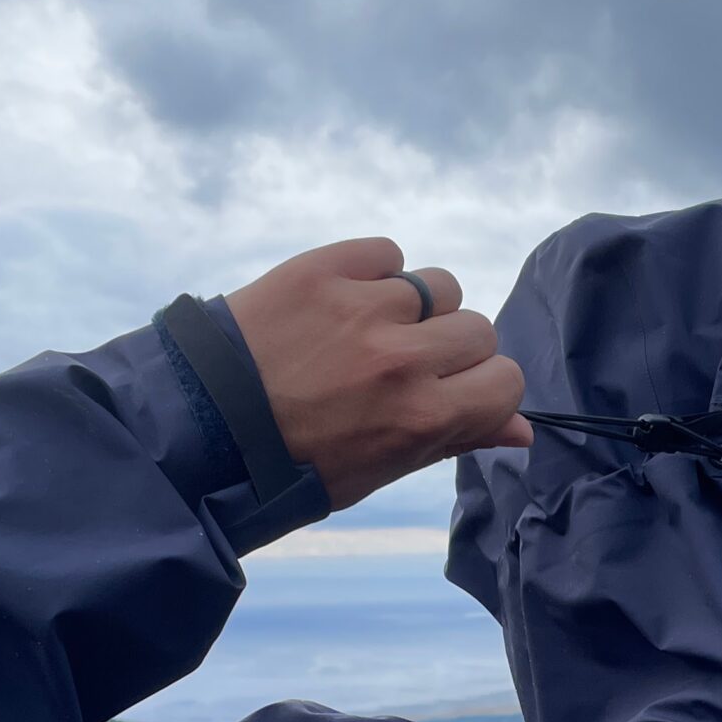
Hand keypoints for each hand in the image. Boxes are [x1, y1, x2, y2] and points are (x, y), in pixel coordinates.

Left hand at [226, 238, 531, 510]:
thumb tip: (521, 430)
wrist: (200, 426)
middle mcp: (403, 359)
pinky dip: (376, 272)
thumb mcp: (380, 468)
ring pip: (436, 286)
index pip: (505, 380)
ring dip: (416, 308)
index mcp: (422, 417)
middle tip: (403, 366)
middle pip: (476, 330)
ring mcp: (364, 308)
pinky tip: (345, 302)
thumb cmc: (294, 464)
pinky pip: (386, 254)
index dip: (484, 387)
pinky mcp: (324, 269)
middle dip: (450, 350)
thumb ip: (455, 439)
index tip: (454, 392)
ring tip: (370, 330)